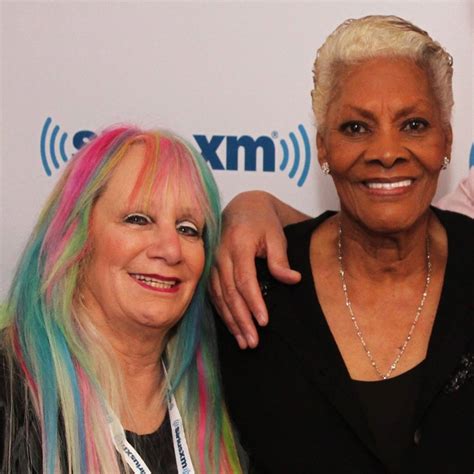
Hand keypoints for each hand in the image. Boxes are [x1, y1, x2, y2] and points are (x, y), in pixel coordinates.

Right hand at [210, 191, 303, 348]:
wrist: (242, 207)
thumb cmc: (261, 221)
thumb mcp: (276, 234)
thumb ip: (280, 258)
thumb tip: (292, 280)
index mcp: (238, 245)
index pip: (244, 279)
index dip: (254, 302)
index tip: (264, 322)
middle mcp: (221, 255)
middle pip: (230, 293)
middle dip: (241, 319)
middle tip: (253, 342)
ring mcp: (213, 263)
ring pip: (219, 297)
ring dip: (231, 321)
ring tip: (244, 342)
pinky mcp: (211, 270)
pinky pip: (214, 295)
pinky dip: (223, 313)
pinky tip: (233, 328)